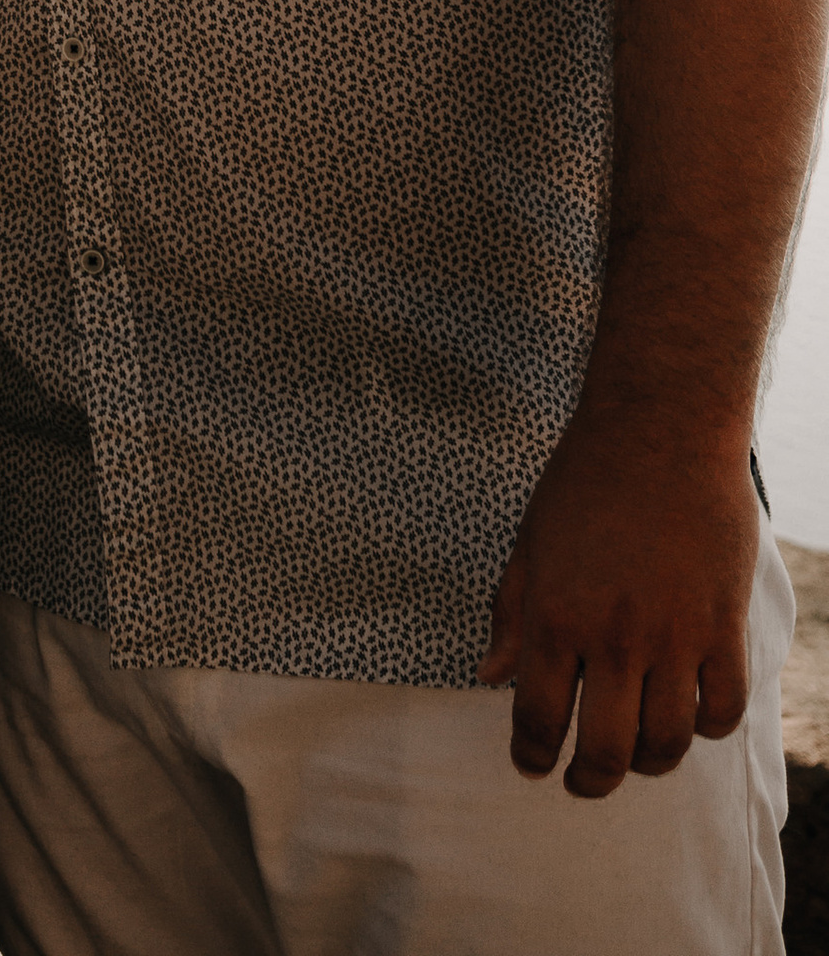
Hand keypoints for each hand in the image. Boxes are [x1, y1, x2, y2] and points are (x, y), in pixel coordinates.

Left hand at [479, 408, 758, 793]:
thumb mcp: (530, 543)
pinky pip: (723, 708)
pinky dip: (705, 727)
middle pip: (607, 751)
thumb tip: (490, 677)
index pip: (540, 717)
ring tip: (635, 756)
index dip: (532, 755)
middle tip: (582, 782)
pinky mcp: (723, 626)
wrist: (660, 431)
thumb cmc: (584, 482)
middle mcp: (615, 637)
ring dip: (649, 763)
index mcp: (556, 616)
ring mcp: (675, 636)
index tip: (531, 766)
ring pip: (668, 742)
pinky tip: (687, 717)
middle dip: (589, 781)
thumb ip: (511, 615)